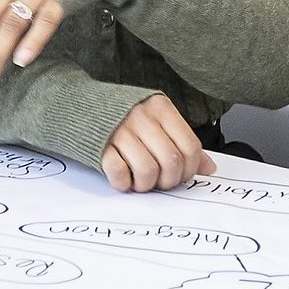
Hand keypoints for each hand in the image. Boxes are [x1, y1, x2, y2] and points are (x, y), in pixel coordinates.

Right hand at [99, 95, 216, 191]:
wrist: (78, 103)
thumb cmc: (123, 115)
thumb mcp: (157, 120)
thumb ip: (181, 141)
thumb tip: (209, 168)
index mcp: (161, 108)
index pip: (190, 147)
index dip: (189, 170)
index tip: (180, 175)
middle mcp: (142, 117)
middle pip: (171, 161)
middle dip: (168, 181)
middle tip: (159, 182)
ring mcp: (119, 131)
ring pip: (148, 170)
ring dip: (145, 185)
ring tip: (140, 181)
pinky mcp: (100, 146)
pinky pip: (119, 174)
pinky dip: (123, 183)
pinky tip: (123, 177)